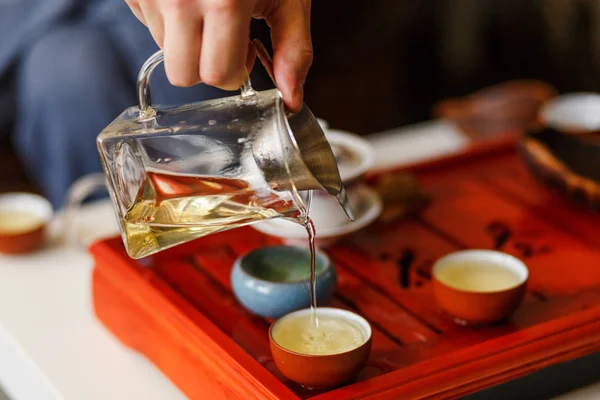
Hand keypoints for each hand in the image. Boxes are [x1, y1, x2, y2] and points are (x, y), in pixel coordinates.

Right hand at [125, 0, 311, 111]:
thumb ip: (293, 49)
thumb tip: (292, 99)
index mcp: (224, 2)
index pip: (217, 75)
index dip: (235, 70)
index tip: (243, 48)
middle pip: (182, 74)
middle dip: (206, 64)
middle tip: (222, 36)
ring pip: (163, 50)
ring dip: (186, 39)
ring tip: (204, 5)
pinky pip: (147, 21)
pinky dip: (167, 17)